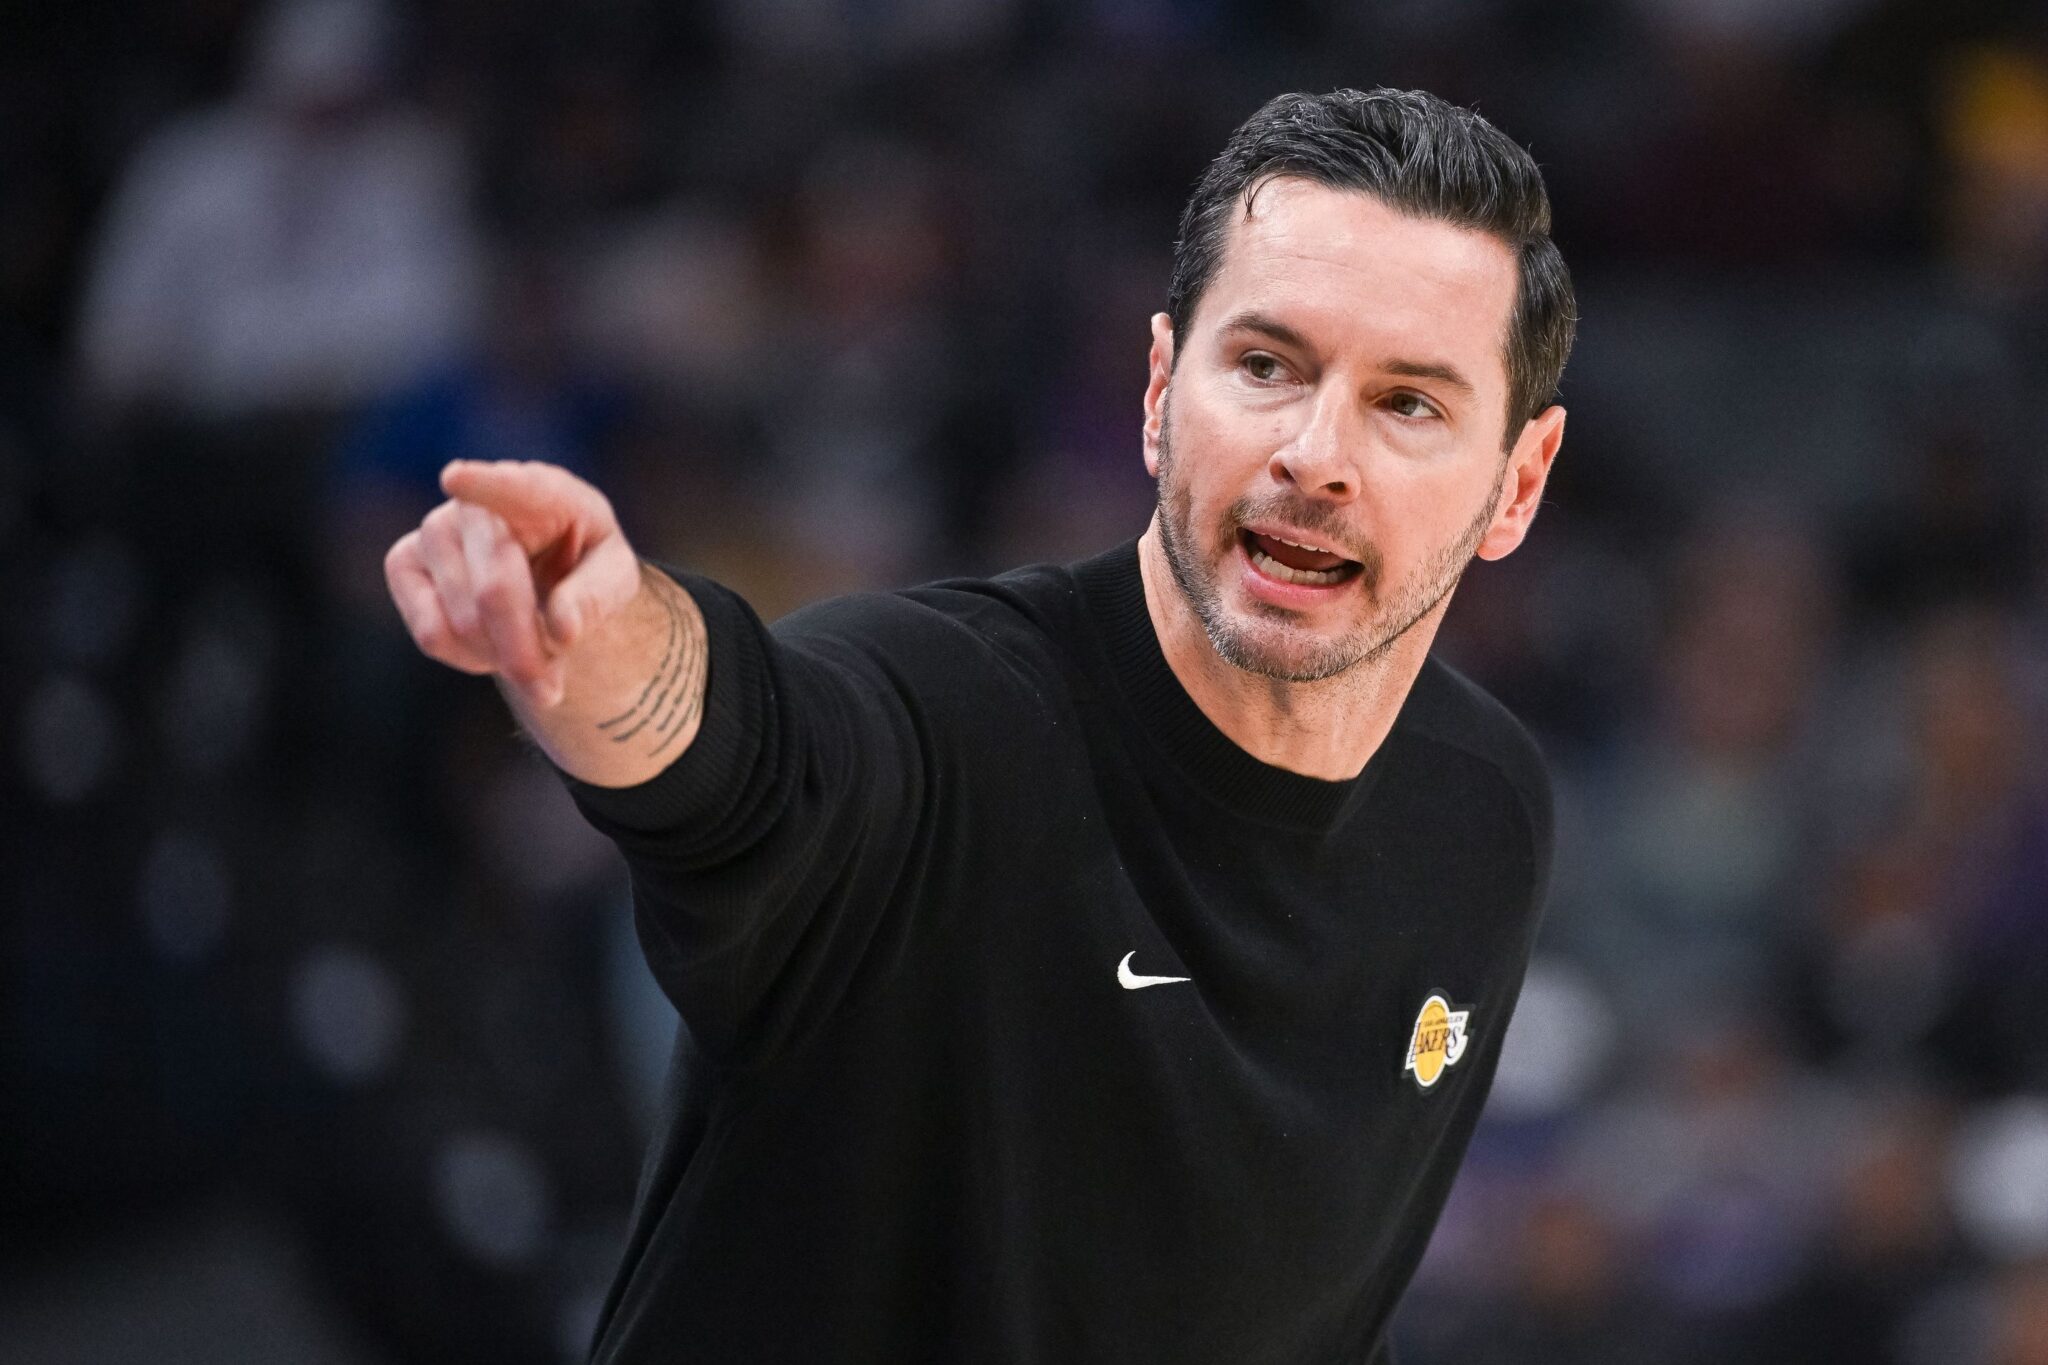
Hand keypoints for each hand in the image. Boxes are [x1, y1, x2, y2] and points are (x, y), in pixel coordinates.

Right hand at [384, 460, 643, 708]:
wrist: (544, 568)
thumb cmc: (583, 563)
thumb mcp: (615, 576)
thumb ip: (597, 596)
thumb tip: (562, 629)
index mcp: (542, 491)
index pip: (510, 486)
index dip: (483, 483)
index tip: (457, 479)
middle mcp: (478, 503)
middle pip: (494, 591)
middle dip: (524, 652)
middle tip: (551, 691)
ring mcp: (434, 529)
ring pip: (461, 621)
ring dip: (503, 657)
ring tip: (531, 650)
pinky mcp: (403, 562)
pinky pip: (431, 633)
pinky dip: (468, 657)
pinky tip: (492, 645)